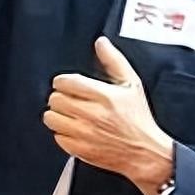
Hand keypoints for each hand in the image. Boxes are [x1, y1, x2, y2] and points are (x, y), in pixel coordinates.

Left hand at [44, 37, 174, 194]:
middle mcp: (92, 115)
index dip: (63, 81)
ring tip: (70, 113)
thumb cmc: (138, 118)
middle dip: (60, 96)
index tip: (67, 84)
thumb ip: (114, 61)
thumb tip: (101, 43)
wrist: (143, 151)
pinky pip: (56, 137)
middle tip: (70, 99)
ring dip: (58, 114)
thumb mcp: (132, 84)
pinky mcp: (79, 149)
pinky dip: (62, 132)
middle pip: (55, 99)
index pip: (66, 82)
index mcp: (105, 96)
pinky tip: (75, 129)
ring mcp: (84, 134)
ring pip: (51, 118)